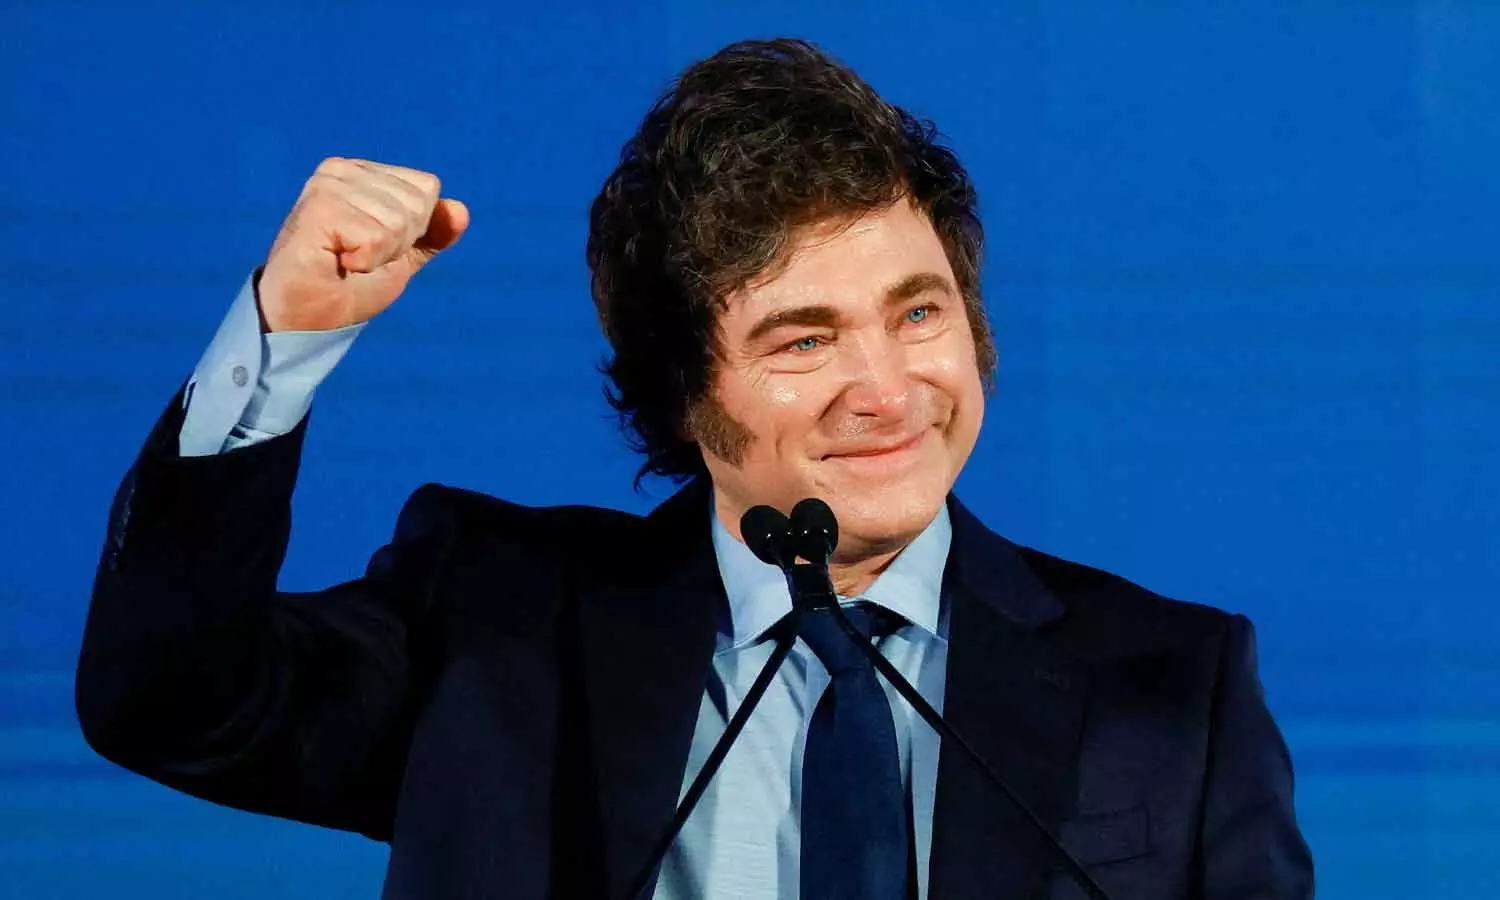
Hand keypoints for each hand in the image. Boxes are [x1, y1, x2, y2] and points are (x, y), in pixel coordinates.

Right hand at [256, 157, 468, 332]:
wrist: (309, 320)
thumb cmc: (350, 285)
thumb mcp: (403, 256)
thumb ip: (433, 233)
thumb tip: (460, 210)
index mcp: (363, 173)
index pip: (427, 188)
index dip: (414, 230)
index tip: (376, 246)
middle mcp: (342, 171)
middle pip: (417, 204)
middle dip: (398, 244)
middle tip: (360, 257)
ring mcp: (327, 187)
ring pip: (399, 221)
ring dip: (379, 255)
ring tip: (346, 260)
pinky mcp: (318, 210)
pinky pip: (376, 237)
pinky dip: (364, 262)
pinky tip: (337, 262)